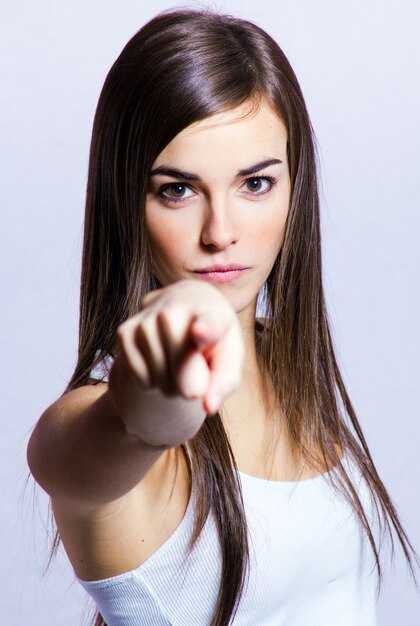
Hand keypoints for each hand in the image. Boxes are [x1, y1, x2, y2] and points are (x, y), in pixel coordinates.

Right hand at [108, 279, 244, 445]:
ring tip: (177, 368)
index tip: (200, 332)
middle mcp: (176, 308)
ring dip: (168, 385)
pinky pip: (138, 375)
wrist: (188, 305)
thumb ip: (224, 383)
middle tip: (195, 373)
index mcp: (212, 313)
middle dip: (188, 382)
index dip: (205, 330)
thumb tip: (208, 407)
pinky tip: (159, 366)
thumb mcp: (229, 357)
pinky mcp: (125, 330)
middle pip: (180, 365)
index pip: (208, 323)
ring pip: (157, 374)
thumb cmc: (213, 340)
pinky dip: (150, 382)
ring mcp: (147, 317)